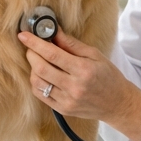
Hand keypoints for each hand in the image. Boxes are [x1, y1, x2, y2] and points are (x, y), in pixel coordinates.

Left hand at [17, 29, 140, 140]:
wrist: (117, 103)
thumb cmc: (108, 76)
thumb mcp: (94, 55)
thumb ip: (72, 44)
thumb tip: (53, 31)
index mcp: (83, 70)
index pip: (53, 54)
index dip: (35, 43)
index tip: (24, 35)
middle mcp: (74, 87)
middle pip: (41, 68)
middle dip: (31, 54)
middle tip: (31, 47)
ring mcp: (67, 100)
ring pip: (38, 82)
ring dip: (32, 69)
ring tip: (38, 61)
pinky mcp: (63, 109)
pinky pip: (40, 95)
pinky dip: (36, 82)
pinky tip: (41, 75)